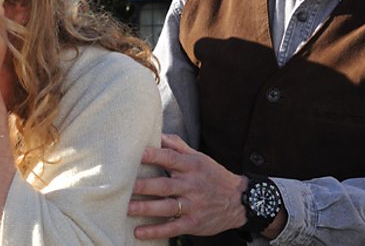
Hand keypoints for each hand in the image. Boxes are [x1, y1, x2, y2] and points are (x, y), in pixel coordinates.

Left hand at [128, 133, 252, 238]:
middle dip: (143, 186)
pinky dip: (156, 231)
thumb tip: (157, 133)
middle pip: (164, 185)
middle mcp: (191, 186)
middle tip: (123, 185)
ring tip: (126, 208)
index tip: (136, 154)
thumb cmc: (213, 175)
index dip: (153, 155)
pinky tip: (139, 232)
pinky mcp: (194, 223)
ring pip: (166, 207)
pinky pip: (173, 228)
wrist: (240, 201)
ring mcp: (193, 206)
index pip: (170, 158)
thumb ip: (177, 146)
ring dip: (145, 208)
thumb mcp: (199, 157)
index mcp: (191, 166)